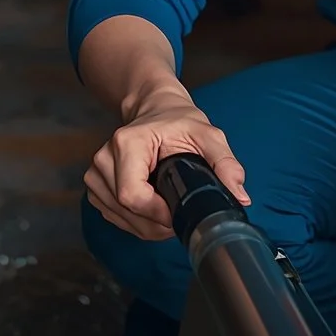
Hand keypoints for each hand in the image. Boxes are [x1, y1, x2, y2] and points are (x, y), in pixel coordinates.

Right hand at [83, 90, 249, 239]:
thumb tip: (239, 196)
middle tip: (180, 215)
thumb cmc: (178, 121)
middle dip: (156, 223)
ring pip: (120, 218)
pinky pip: (114, 216)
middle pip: (126, 210)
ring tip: (169, 209)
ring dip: (147, 225)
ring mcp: (96, 174)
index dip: (157, 214)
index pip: (132, 195)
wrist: (155, 110)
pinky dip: (135, 222)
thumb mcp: (208, 135)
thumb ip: (225, 163)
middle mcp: (104, 158)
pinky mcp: (95, 186)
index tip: (179, 214)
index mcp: (127, 143)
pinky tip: (153, 209)